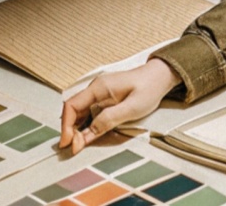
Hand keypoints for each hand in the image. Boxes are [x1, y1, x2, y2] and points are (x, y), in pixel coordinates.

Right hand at [56, 58, 179, 153]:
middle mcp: (95, 89)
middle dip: (70, 130)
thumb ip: (110, 119)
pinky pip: (89, 113)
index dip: (66, 125)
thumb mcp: (132, 107)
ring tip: (79, 144)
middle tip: (74, 147)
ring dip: (77, 129)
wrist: (159, 77)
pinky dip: (86, 125)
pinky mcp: (104, 100)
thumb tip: (91, 131)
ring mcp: (98, 94)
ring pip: (80, 113)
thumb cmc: (149, 88)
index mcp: (99, 87)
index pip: (72, 105)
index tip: (67, 142)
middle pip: (73, 110)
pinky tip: (88, 136)